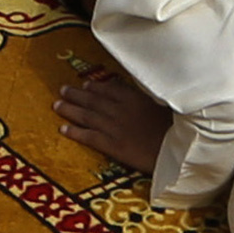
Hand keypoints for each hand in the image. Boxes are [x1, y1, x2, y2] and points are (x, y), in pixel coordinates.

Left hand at [53, 57, 172, 179]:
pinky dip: (75, 132)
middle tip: (63, 90)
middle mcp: (120, 109)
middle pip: (93, 99)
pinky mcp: (112, 145)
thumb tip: (142, 93)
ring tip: (57, 105)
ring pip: (87, 115)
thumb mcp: (164, 105)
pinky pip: (89, 137)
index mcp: (133, 98)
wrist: (176, 149)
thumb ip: (149, 98)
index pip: (109, 88)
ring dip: (70, 109)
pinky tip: (63, 130)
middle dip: (76, 94)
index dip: (95, 86)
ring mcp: (114, 127)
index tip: (85, 84)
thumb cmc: (176, 128)